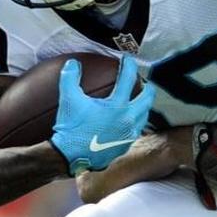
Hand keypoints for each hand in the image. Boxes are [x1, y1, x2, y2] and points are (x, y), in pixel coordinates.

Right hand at [50, 58, 155, 175]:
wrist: (69, 157)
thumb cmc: (70, 128)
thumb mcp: (68, 99)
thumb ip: (70, 77)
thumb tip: (73, 63)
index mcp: (117, 106)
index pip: (128, 79)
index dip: (129, 66)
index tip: (128, 59)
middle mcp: (128, 120)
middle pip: (147, 98)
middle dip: (148, 86)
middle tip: (144, 81)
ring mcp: (129, 134)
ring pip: (145, 115)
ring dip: (144, 105)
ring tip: (139, 100)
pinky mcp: (125, 146)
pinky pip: (137, 130)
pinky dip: (136, 121)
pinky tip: (130, 120)